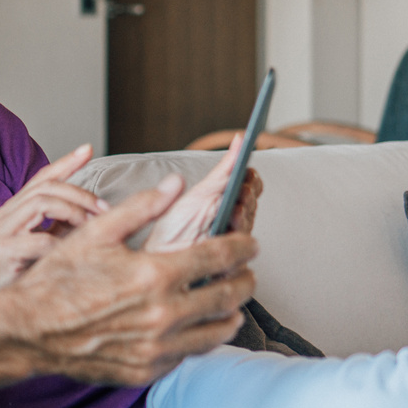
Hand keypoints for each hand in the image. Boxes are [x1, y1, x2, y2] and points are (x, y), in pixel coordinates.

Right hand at [0, 144, 108, 289]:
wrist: (8, 318)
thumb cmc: (33, 283)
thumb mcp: (56, 245)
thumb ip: (71, 224)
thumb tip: (104, 209)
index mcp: (18, 210)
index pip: (43, 177)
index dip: (66, 162)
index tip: (88, 149)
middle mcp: (6, 215)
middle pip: (47, 187)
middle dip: (82, 195)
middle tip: (106, 212)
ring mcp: (1, 232)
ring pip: (43, 202)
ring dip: (75, 213)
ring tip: (94, 230)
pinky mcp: (2, 251)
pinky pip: (40, 238)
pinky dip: (63, 245)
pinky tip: (77, 258)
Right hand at [4, 174, 257, 385]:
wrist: (28, 330)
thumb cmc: (57, 280)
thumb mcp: (95, 232)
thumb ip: (140, 207)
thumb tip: (174, 184)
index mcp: (155, 274)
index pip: (220, 257)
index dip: (243, 246)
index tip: (249, 244)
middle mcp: (164, 315)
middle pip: (230, 295)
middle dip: (245, 279)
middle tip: (245, 271)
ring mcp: (158, 347)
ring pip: (218, 331)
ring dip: (230, 313)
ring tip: (228, 301)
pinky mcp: (148, 370)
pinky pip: (190, 355)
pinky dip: (199, 338)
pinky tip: (193, 326)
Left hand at [145, 134, 262, 252]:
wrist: (156, 260)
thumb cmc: (175, 228)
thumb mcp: (198, 196)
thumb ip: (222, 172)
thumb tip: (241, 140)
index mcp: (228, 204)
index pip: (252, 187)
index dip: (251, 180)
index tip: (246, 172)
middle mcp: (236, 223)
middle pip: (252, 206)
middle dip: (247, 197)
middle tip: (240, 190)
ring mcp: (234, 245)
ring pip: (249, 229)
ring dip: (243, 220)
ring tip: (234, 211)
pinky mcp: (230, 268)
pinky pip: (240, 258)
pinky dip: (235, 247)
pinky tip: (227, 238)